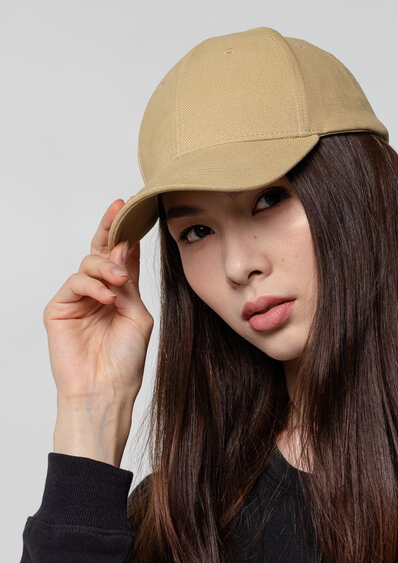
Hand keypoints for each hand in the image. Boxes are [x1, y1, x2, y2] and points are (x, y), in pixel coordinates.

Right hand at [43, 199, 153, 405]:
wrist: (106, 390)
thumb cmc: (126, 359)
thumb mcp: (138, 315)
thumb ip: (130, 283)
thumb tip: (123, 247)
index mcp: (120, 292)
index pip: (122, 256)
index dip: (126, 233)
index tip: (134, 210)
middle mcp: (98, 291)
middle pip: (100, 250)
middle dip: (108, 227)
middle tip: (118, 208)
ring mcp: (78, 299)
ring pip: (87, 262)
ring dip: (106, 265)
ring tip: (120, 280)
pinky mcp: (59, 308)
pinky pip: (75, 282)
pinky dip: (93, 286)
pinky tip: (107, 298)